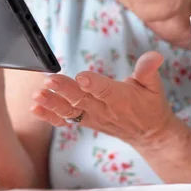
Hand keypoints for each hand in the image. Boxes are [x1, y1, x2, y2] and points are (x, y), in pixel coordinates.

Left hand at [31, 51, 176, 145]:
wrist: (149, 134)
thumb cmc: (151, 105)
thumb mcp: (155, 86)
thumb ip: (149, 70)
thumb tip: (154, 55)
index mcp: (122, 99)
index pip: (106, 91)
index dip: (94, 84)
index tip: (82, 76)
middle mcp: (105, 110)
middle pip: (82, 100)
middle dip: (65, 90)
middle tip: (49, 80)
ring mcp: (93, 118)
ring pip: (70, 111)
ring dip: (53, 103)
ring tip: (38, 95)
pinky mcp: (86, 121)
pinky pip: (66, 119)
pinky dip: (50, 115)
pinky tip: (35, 108)